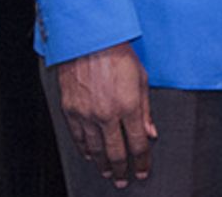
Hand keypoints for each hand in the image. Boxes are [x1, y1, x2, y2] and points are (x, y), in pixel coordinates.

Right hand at [56, 42, 156, 186]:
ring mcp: (86, 115)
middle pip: (115, 153)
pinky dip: (85, 151)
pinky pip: (78, 138)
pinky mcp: (71, 111)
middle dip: (121, 170)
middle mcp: (107, 115)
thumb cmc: (119, 55)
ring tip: (108, 173)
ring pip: (95, 150)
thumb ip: (146, 110)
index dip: (141, 161)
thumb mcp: (142, 79)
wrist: (90, 42)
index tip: (143, 171)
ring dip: (103, 165)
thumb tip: (151, 134)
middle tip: (124, 180)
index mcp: (128, 106)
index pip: (137, 144)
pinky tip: (91, 156)